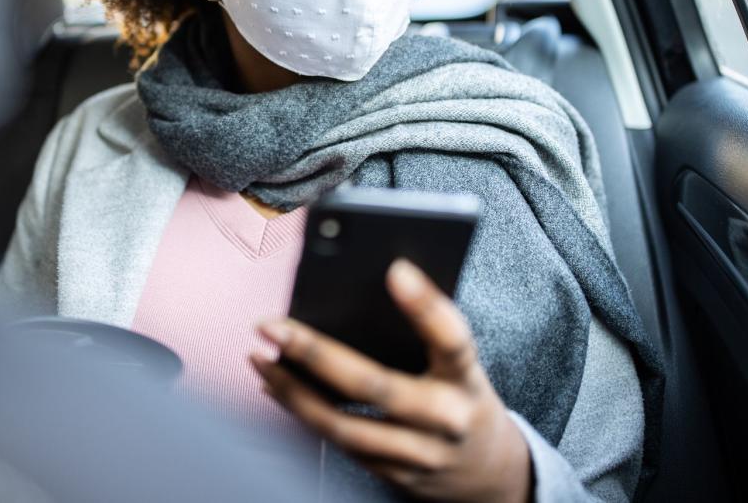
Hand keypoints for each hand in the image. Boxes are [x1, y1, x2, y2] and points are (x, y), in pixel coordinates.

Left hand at [251, 259, 531, 502]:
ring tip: (260, 357)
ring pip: (344, 427)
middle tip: (271, 326)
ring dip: (292, 390)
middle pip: (375, 388)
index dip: (426, 305)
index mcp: (468, 380)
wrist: (487, 473)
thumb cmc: (462, 399)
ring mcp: (419, 456)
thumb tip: (372, 285)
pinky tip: (276, 387)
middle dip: (315, 355)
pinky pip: (338, 445)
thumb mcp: (459, 365)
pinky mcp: (393, 477)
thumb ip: (426, 333)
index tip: (395, 269)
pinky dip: (302, 413)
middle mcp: (447, 420)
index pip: (453, 339)